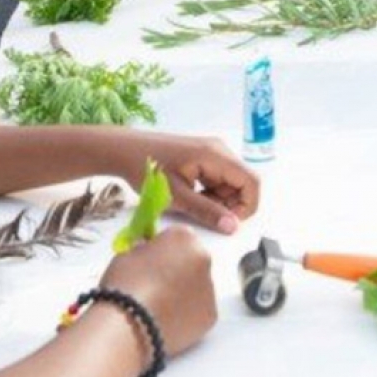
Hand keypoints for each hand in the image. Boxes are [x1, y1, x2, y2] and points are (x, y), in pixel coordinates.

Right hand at [98, 228, 216, 358]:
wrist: (129, 325)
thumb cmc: (125, 286)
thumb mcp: (127, 255)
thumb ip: (144, 251)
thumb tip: (148, 256)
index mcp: (183, 237)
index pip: (177, 237)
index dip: (162, 249)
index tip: (152, 261)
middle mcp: (203, 259)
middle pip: (191, 261)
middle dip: (176, 270)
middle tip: (154, 286)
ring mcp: (210, 289)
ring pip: (196, 287)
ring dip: (182, 293)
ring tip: (156, 307)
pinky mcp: (210, 316)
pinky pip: (198, 311)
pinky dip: (185, 315)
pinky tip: (165, 321)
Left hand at [117, 131, 259, 231]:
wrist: (125, 150)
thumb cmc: (147, 167)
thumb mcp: (177, 196)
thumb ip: (206, 211)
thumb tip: (232, 226)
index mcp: (215, 155)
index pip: (251, 182)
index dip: (247, 206)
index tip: (229, 221)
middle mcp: (219, 150)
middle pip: (243, 183)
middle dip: (231, 204)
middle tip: (206, 214)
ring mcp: (212, 153)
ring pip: (231, 183)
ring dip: (220, 200)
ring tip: (194, 204)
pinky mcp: (204, 157)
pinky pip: (219, 179)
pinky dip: (211, 193)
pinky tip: (191, 196)